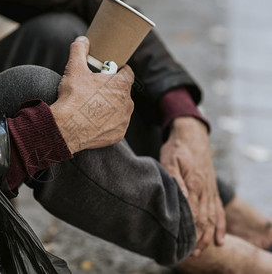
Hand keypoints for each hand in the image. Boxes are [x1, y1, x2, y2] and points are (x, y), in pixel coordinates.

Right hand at [50, 36, 134, 153]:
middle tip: (96, 91)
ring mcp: (124, 120)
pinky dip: (108, 124)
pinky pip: (116, 126)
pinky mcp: (118, 134)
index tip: (110, 71)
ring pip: (121, 110)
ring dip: (112, 107)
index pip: (127, 72)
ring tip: (94, 107)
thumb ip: (79, 50)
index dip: (119, 70)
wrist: (67, 127)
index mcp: (121, 84)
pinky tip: (95, 122)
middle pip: (123, 92)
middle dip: (112, 90)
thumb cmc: (73, 97)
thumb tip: (82, 40)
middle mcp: (127, 102)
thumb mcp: (74, 69)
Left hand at [160, 117, 225, 255]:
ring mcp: (210, 190)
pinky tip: (219, 239)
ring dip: (207, 236)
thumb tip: (180, 199)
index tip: (181, 244)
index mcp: (194, 184)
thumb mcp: (169, 160)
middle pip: (203, 220)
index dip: (188, 230)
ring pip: (212, 218)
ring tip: (200, 251)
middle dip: (197, 238)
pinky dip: (220, 226)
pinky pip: (219, 210)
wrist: (192, 136)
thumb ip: (174, 179)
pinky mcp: (212, 189)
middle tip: (189, 254)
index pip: (193, 213)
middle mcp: (205, 190)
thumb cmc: (177, 148)